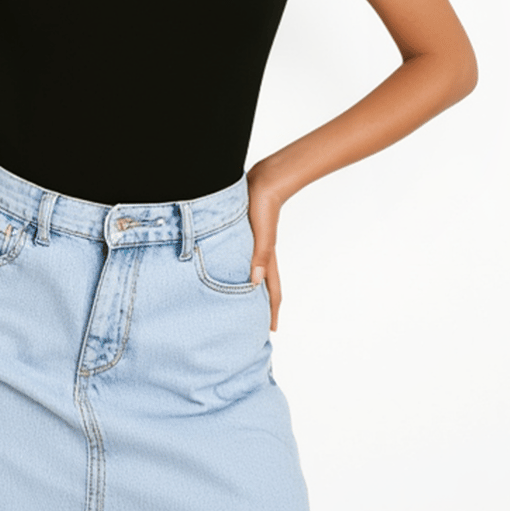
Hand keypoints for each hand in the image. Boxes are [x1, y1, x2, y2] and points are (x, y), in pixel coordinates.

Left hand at [245, 160, 286, 331]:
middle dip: (264, 308)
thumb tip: (256, 283)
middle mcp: (262, 255)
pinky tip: (237, 274)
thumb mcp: (260, 232)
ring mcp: (255, 246)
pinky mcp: (248, 236)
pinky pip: (247, 261)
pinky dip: (245, 273)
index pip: (272, 291)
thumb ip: (259, 256)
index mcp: (266, 258)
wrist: (264, 179)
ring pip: (256, 275)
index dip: (272, 312)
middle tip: (258, 326)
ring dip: (254, 292)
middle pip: (266, 288)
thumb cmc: (261, 203)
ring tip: (247, 306)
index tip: (271, 331)